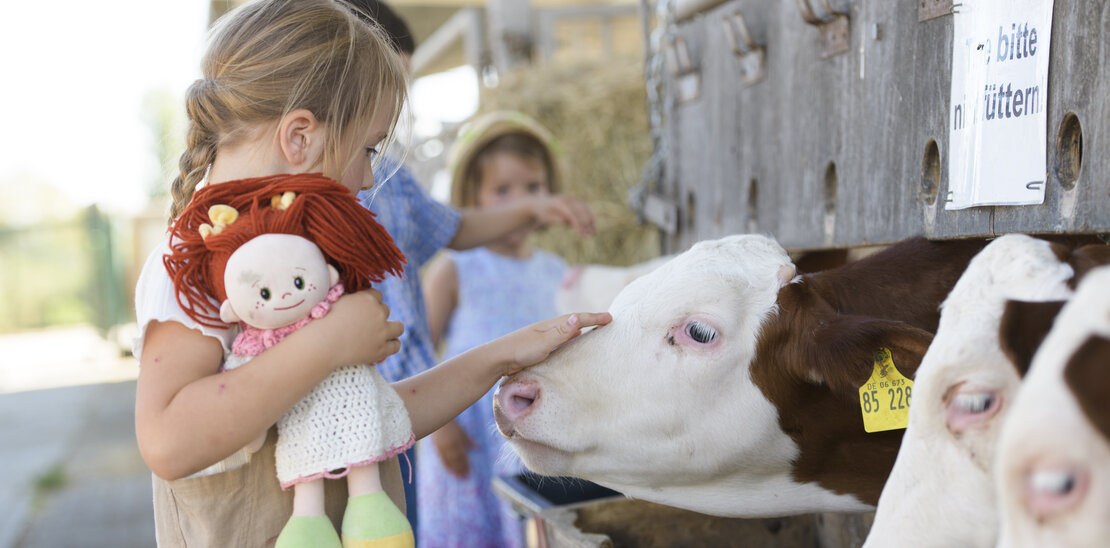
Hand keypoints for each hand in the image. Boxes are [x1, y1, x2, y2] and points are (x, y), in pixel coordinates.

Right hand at [314, 288, 403, 368]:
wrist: (322, 344)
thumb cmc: (323, 321)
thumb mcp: (337, 300)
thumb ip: (352, 297)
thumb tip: (356, 295)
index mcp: (368, 298)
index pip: (377, 295)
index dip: (370, 302)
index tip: (364, 310)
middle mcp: (378, 312)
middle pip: (385, 310)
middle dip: (377, 315)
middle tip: (366, 324)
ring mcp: (382, 332)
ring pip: (398, 327)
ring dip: (392, 328)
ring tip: (384, 333)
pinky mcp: (382, 349)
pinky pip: (396, 345)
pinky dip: (391, 344)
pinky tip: (385, 345)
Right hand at [433, 420, 473, 477]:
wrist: (440, 422)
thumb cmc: (453, 426)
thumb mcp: (463, 432)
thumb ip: (469, 441)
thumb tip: (478, 448)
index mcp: (457, 441)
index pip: (462, 456)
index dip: (466, 464)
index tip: (469, 472)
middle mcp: (449, 446)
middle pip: (456, 460)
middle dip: (461, 469)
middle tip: (465, 477)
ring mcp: (442, 448)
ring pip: (448, 461)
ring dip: (454, 470)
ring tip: (458, 476)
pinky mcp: (437, 448)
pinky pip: (442, 459)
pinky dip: (446, 466)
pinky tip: (450, 471)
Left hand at [497, 312, 611, 376]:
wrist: (498, 358)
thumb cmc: (520, 350)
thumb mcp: (543, 342)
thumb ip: (561, 331)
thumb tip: (577, 317)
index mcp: (552, 325)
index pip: (578, 318)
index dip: (595, 318)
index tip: (611, 317)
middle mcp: (549, 328)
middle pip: (574, 321)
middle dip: (591, 320)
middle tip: (606, 320)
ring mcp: (544, 337)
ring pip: (568, 329)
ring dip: (582, 327)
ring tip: (594, 328)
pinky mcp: (540, 346)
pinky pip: (563, 338)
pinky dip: (572, 337)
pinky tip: (574, 340)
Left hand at [532, 195, 594, 235]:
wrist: (542, 203)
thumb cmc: (543, 212)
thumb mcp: (545, 217)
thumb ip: (554, 219)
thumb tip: (565, 222)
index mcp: (559, 203)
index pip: (571, 213)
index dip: (577, 224)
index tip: (581, 234)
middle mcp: (568, 199)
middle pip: (580, 211)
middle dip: (586, 224)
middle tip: (589, 236)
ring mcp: (573, 199)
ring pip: (586, 209)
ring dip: (590, 221)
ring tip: (593, 233)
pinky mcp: (576, 201)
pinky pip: (586, 209)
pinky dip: (590, 217)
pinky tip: (593, 227)